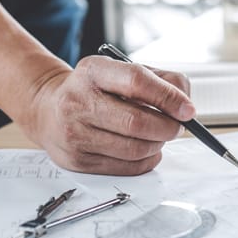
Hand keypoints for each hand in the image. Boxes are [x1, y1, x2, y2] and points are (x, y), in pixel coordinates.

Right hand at [23, 56, 194, 174]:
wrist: (49, 109)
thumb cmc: (97, 90)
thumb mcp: (124, 72)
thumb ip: (162, 81)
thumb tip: (185, 106)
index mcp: (93, 71)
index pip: (136, 81)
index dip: (168, 97)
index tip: (188, 110)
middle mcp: (78, 101)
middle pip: (137, 122)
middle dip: (168, 127)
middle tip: (177, 126)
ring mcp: (75, 133)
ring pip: (135, 149)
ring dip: (158, 144)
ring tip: (159, 135)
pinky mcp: (78, 160)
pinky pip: (127, 167)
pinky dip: (147, 159)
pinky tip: (146, 148)